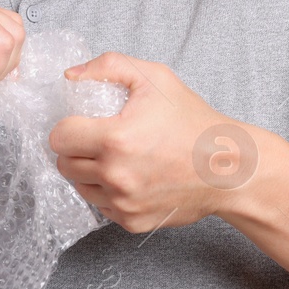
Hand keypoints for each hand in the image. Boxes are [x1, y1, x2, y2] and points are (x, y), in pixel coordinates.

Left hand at [50, 52, 258, 232]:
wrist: (229, 168)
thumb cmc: (193, 121)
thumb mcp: (155, 78)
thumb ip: (108, 66)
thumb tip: (70, 76)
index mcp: (115, 139)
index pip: (59, 138)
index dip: (68, 126)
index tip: (84, 123)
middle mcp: (116, 176)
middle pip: (64, 164)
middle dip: (76, 149)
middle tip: (99, 139)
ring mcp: (124, 203)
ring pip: (80, 187)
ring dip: (89, 172)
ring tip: (116, 158)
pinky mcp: (132, 222)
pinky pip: (101, 207)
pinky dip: (108, 193)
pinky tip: (130, 177)